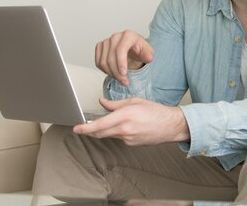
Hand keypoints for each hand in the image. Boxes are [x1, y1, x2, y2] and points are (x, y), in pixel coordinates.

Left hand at [73, 97, 189, 144]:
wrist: (170, 125)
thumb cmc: (155, 111)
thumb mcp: (134, 101)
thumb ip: (115, 104)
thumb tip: (102, 102)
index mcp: (124, 116)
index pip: (99, 125)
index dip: (85, 128)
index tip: (76, 128)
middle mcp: (124, 129)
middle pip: (100, 133)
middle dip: (90, 131)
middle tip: (83, 127)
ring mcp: (127, 139)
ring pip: (109, 135)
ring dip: (105, 130)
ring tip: (109, 121)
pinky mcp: (131, 144)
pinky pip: (119, 138)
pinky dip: (117, 132)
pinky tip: (126, 126)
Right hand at [95, 30, 153, 85]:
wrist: (134, 49)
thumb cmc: (140, 50)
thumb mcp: (148, 52)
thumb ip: (148, 55)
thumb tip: (148, 57)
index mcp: (129, 35)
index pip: (121, 49)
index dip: (121, 62)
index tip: (124, 74)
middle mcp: (116, 36)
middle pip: (111, 57)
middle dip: (117, 73)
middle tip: (125, 82)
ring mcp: (106, 41)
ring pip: (103, 61)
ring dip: (111, 74)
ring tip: (120, 79)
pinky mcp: (100, 47)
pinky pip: (98, 62)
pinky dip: (104, 71)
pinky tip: (113, 73)